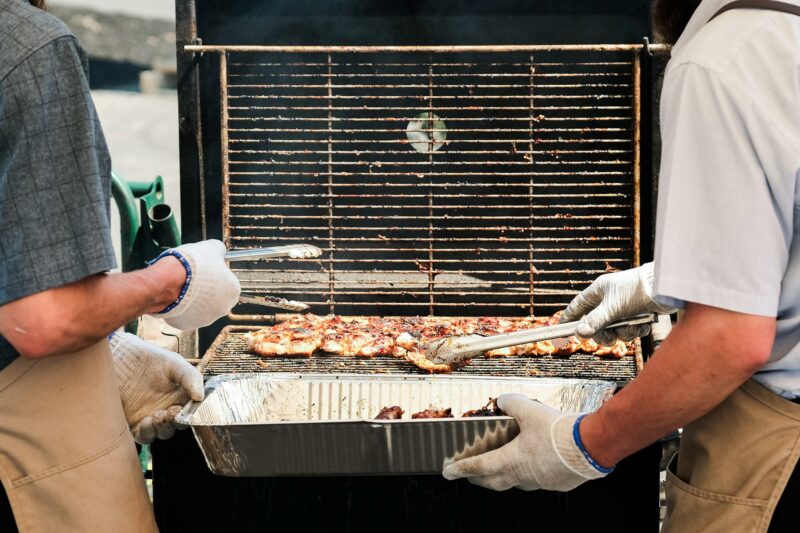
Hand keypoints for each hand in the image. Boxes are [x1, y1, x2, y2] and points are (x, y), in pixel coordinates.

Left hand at [109, 332, 203, 443]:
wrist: (118, 356)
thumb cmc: (148, 357)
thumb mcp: (173, 362)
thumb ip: (190, 377)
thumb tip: (200, 396)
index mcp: (180, 396)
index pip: (192, 411)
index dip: (194, 413)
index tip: (191, 408)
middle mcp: (167, 408)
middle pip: (178, 425)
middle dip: (178, 421)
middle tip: (173, 411)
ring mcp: (150, 417)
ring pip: (162, 433)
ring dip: (164, 428)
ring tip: (159, 415)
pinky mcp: (132, 423)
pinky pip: (143, 436)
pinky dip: (147, 433)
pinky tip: (146, 421)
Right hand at [150, 239, 240, 329]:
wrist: (167, 281)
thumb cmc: (191, 265)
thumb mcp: (211, 247)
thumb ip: (219, 250)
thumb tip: (219, 250)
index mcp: (233, 290)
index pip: (225, 281)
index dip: (213, 273)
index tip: (203, 269)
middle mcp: (223, 308)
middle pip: (214, 296)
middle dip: (204, 288)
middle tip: (192, 277)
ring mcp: (205, 319)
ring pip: (200, 306)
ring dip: (193, 298)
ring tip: (181, 285)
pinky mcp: (187, 325)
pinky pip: (185, 314)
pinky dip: (180, 306)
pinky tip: (175, 295)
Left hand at [442, 394, 608, 490]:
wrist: (590, 447)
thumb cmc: (559, 433)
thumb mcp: (530, 410)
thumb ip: (513, 403)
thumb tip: (502, 399)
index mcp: (511, 460)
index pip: (479, 467)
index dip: (461, 469)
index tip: (448, 472)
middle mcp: (523, 475)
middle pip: (494, 482)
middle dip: (479, 479)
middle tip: (470, 476)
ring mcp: (540, 481)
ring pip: (516, 483)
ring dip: (505, 477)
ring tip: (502, 470)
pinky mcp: (557, 483)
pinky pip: (538, 481)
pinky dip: (530, 475)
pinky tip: (535, 466)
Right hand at [560, 262, 675, 344]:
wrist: (666, 288)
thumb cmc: (636, 291)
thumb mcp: (613, 307)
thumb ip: (595, 321)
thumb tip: (579, 334)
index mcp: (598, 292)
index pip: (577, 307)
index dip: (569, 319)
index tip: (562, 331)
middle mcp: (609, 299)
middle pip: (596, 324)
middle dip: (604, 334)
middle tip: (610, 339)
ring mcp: (623, 307)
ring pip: (615, 329)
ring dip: (624, 332)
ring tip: (633, 327)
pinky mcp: (637, 314)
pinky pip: (630, 329)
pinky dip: (636, 330)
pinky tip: (643, 324)